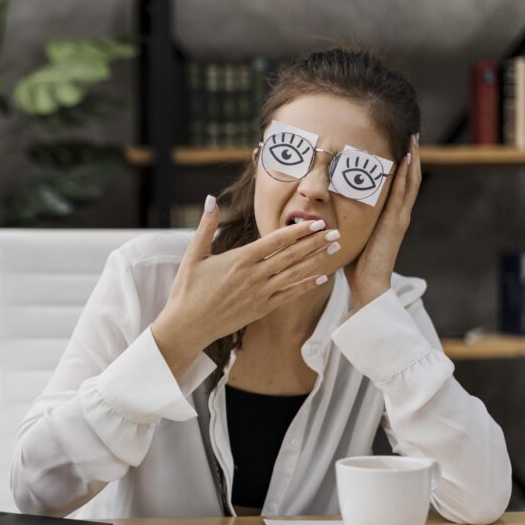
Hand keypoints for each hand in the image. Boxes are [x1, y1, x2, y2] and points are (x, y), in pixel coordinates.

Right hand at [152, 195, 340, 379]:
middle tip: (337, 233)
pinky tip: (322, 279)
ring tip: (334, 250)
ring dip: (317, 261)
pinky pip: (289, 295)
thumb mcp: (193, 254)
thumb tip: (210, 199)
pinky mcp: (261, 309)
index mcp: (240, 259)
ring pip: (295, 274)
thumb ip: (206, 226)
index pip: (276, 241)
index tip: (317, 223)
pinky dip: (306, 286)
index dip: (299, 231)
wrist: (187, 326)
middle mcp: (254, 276)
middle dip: (316, 243)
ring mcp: (260, 294)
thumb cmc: (187, 289)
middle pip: (292, 256)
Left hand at [345, 133, 421, 310]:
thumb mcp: (352, 235)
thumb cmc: (356, 265)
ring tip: (413, 139)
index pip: (399, 186)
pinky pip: (402, 194)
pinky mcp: (396, 223)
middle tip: (412, 135)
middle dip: (411, 156)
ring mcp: (399, 218)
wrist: (368, 285)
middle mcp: (398, 215)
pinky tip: (407, 159)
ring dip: (412, 160)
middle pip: (409, 179)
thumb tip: (331, 210)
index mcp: (390, 218)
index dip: (402, 167)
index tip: (400, 147)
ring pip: (410, 182)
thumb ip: (349, 221)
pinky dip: (405, 175)